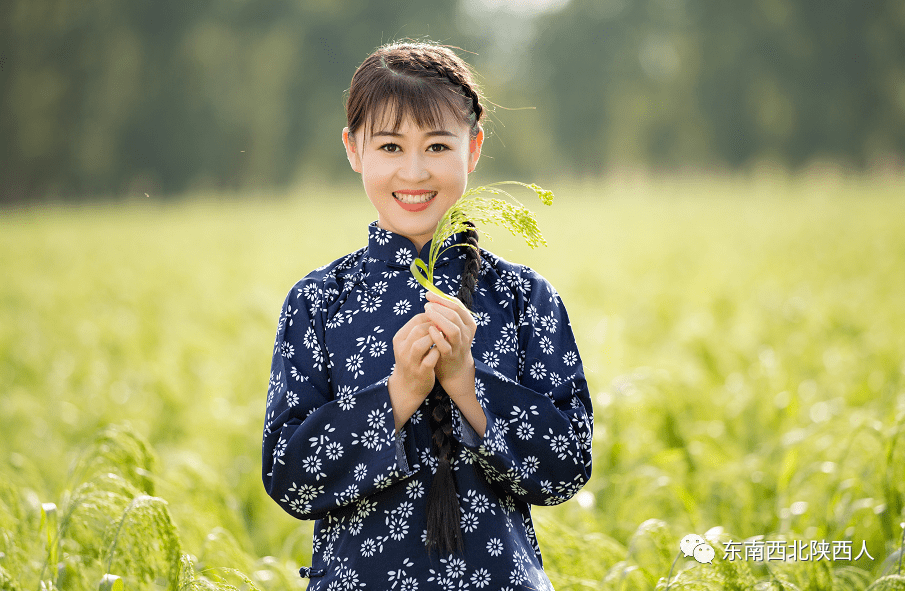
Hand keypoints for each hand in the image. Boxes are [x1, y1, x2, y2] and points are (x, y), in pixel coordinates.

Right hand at [387, 313, 439, 430]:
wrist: (406, 386)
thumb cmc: (412, 360)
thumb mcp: (409, 343)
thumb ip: (419, 329)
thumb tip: (435, 311)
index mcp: (399, 339)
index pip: (415, 320)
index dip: (431, 316)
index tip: (442, 316)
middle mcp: (402, 350)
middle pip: (418, 330)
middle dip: (435, 325)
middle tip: (446, 325)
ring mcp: (411, 362)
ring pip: (420, 344)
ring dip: (435, 338)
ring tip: (445, 336)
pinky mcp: (420, 372)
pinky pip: (430, 360)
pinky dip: (437, 352)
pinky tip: (443, 349)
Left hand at [424, 290, 476, 393]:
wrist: (456, 368)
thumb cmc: (451, 342)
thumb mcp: (453, 326)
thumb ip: (446, 312)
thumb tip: (432, 295)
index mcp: (468, 323)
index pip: (457, 305)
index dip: (442, 298)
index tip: (428, 294)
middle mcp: (466, 333)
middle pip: (455, 314)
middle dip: (439, 307)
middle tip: (426, 305)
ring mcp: (459, 345)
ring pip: (452, 329)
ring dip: (438, 319)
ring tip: (427, 313)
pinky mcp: (451, 356)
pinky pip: (445, 345)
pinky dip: (437, 336)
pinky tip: (429, 329)